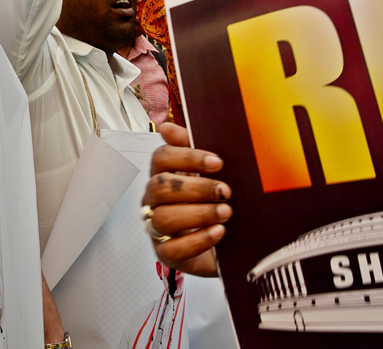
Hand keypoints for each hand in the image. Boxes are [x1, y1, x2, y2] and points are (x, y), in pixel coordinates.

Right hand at [142, 123, 230, 276]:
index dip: (187, 157)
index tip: (218, 162)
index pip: (161, 158)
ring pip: (164, 218)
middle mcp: (154, 200)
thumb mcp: (208, 174)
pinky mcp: (166, 254)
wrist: (228, 244)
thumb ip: (191, 148)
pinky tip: (219, 232)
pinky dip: (198, 240)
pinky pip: (173, 249)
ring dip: (199, 213)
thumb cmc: (212, 202)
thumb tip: (166, 128)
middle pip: (160, 187)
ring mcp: (157, 228)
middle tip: (225, 191)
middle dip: (196, 187)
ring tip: (226, 212)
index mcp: (162, 175)